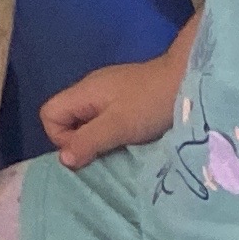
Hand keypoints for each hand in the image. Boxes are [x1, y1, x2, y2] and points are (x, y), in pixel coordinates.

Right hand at [40, 24, 193, 167]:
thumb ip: (88, 141)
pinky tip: (131, 136)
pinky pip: (105, 118)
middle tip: (106, 149)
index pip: (49, 114)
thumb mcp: (118, 126)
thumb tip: (63, 159)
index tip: (88, 147)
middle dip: (80, 140)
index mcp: (83, 92)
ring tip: (120, 145)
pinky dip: (112, 131)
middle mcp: (90, 89)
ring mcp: (109, 92)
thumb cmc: (152, 102)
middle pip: (66, 118)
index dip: (60, 137)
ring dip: (98, 138)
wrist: (190, 80)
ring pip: (86, 121)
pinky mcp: (125, 98)